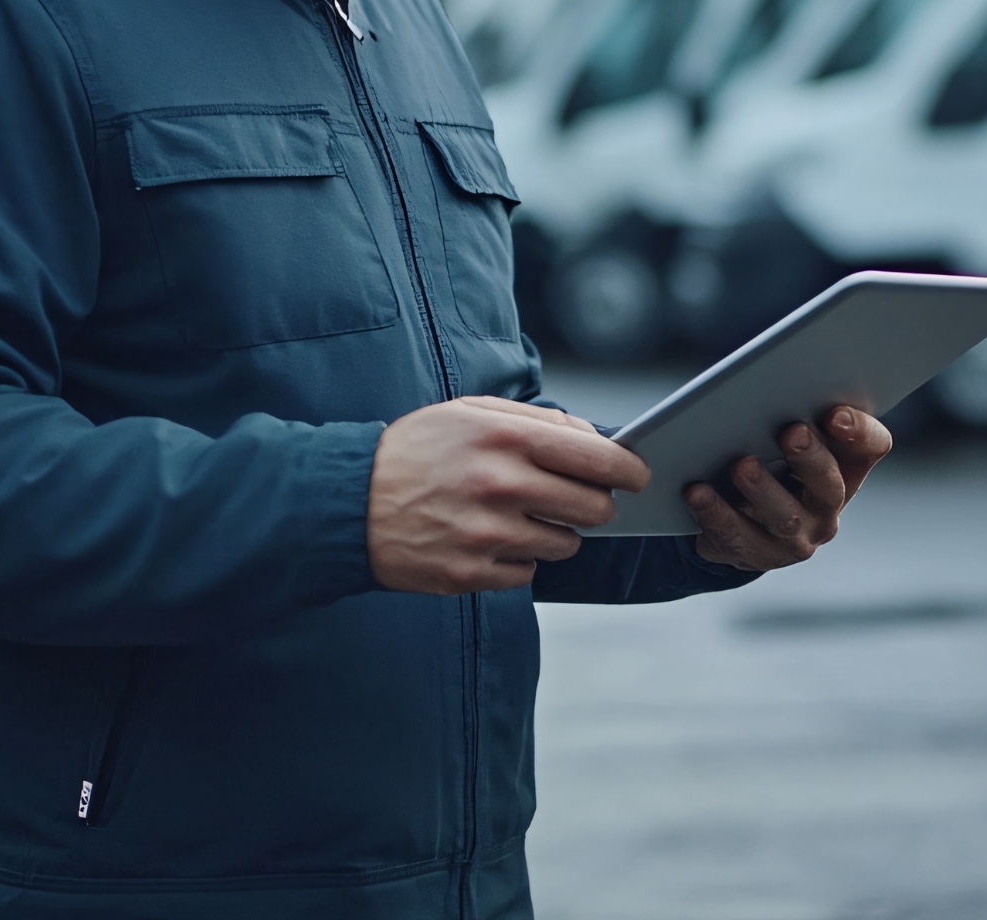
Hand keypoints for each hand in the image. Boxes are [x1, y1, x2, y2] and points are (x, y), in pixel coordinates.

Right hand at [367, 397, 650, 593]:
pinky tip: (489, 539)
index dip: (628, 469)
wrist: (349, 501)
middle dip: (594, 504)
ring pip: (566, 544)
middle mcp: (500, 485)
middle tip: (578, 498)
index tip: (637, 474)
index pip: (597, 457)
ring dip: (555, 532)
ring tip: (519, 515)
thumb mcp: (473, 412)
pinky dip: (519, 558)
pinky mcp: (470, 573)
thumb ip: (538, 421)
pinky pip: (528, 572)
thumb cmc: (420, 450)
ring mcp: (485, 534)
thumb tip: (596, 440)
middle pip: (593, 507)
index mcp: (505, 437)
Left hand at [685, 405, 892, 571]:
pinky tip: (697, 492)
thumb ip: (791, 410)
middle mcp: (826, 506)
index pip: (871, 447)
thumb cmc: (767, 459)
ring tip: (741, 466)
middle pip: (830, 485)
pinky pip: (736, 537)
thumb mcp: (786, 437)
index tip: (835, 414)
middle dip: (811, 458)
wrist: (740, 521)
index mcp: (844, 467)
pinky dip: (715, 513)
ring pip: (785, 517)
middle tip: (792, 431)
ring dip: (763, 489)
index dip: (859, 432)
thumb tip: (768, 382)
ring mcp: (795, 537)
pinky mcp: (756, 554)